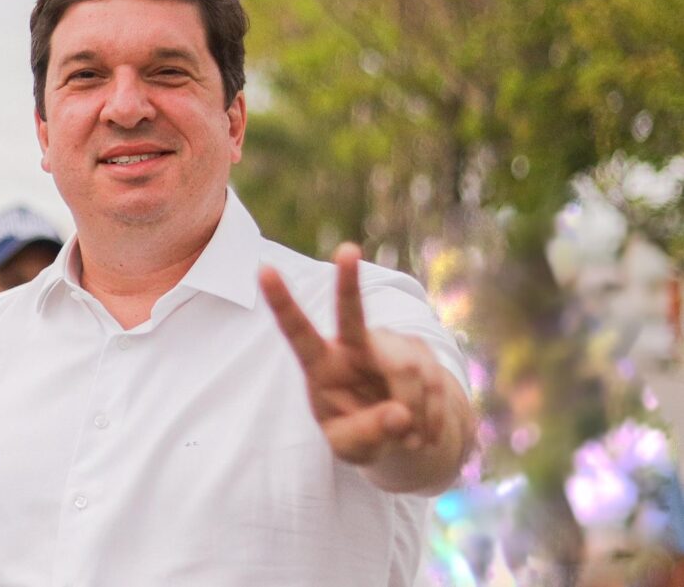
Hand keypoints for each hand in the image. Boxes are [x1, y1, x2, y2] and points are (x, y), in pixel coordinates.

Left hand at [259, 243, 446, 465]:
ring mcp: (390, 344)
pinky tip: (421, 430)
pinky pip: (435, 386)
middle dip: (348, 282)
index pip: (297, 331)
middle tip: (346, 250)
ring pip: (407, 372)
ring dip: (413, 413)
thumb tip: (401, 414)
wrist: (404, 435)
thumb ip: (368, 434)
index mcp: (321, 363)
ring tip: (406, 435)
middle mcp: (354, 344)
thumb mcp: (352, 447)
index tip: (262, 269)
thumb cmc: (362, 434)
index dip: (280, 302)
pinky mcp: (423, 351)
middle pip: (352, 313)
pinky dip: (431, 417)